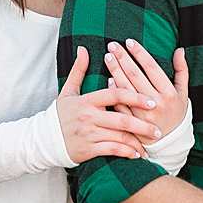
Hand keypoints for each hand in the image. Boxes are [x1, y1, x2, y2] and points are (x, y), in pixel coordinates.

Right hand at [55, 47, 162, 163]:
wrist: (43, 140)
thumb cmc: (60, 114)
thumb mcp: (68, 91)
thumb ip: (78, 70)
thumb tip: (83, 48)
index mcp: (87, 101)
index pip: (115, 95)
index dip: (135, 96)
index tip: (152, 100)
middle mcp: (88, 117)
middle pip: (122, 119)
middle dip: (143, 125)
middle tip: (159, 128)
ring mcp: (88, 134)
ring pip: (119, 137)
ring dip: (138, 141)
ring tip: (151, 142)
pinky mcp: (88, 150)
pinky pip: (111, 151)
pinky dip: (126, 153)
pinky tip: (137, 154)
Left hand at [102, 39, 189, 137]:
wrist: (170, 142)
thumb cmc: (177, 113)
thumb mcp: (183, 92)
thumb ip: (182, 70)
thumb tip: (179, 50)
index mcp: (168, 92)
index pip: (151, 68)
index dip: (140, 53)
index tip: (129, 41)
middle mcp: (155, 102)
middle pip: (136, 76)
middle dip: (123, 59)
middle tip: (113, 45)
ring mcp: (142, 114)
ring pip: (126, 89)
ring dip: (115, 71)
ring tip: (108, 57)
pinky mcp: (133, 123)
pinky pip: (121, 105)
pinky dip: (114, 93)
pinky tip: (108, 80)